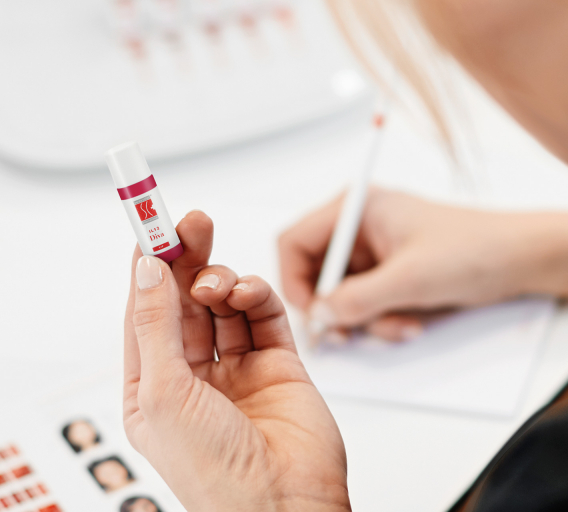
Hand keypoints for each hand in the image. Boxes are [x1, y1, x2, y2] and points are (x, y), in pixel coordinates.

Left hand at [123, 211, 349, 511]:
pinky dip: (257, 296)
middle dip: (188, 260)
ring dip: (222, 281)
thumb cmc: (216, 475)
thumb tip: (144, 272)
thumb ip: (157, 326)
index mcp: (155, 389)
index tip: (151, 229)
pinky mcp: (280, 365)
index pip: (146, 314)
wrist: (284, 503)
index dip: (148, 269)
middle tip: (191, 223)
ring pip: (227, 305)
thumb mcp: (164, 394)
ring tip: (218, 281)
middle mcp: (196, 377)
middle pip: (188, 302)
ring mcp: (239, 370)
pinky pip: (265, 317)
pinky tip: (248, 292)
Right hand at [279, 188, 567, 341]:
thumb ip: (357, 299)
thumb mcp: (410, 279)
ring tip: (403, 323)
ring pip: (345, 294)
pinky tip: (413, 321)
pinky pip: (371, 302)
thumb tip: (319, 315)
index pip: (295, 240)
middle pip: (317, 272)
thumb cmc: (475, 248)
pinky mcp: (395, 271)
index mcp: (359, 207)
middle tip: (351, 333)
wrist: (523, 258)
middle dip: (337, 307)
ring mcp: (378, 250)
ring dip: (369, 318)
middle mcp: (362, 226)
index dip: (294, 280)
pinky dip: (386, 318)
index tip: (314, 315)